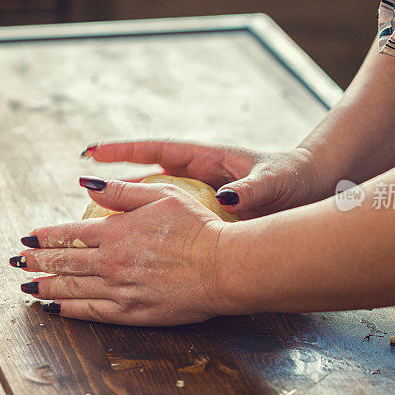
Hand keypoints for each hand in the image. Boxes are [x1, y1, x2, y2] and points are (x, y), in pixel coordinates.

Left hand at [11, 177, 236, 325]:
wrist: (223, 268)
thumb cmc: (198, 228)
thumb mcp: (162, 195)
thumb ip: (120, 192)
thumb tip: (85, 184)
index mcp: (116, 231)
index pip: (68, 233)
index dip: (44, 235)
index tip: (28, 236)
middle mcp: (111, 262)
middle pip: (63, 261)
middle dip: (36, 261)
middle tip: (17, 261)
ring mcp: (120, 290)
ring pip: (72, 288)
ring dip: (46, 286)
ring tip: (27, 286)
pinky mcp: (132, 312)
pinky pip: (91, 312)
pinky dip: (69, 310)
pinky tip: (55, 308)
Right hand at [83, 141, 320, 218]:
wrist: (313, 187)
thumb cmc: (294, 178)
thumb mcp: (275, 182)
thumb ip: (252, 189)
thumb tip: (229, 199)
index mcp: (208, 159)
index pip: (158, 149)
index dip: (124, 151)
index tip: (92, 152)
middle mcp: (199, 174)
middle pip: (148, 175)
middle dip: (115, 179)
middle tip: (81, 186)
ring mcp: (201, 194)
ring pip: (156, 200)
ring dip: (128, 206)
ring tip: (96, 220)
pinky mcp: (208, 213)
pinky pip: (172, 218)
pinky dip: (154, 226)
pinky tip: (136, 245)